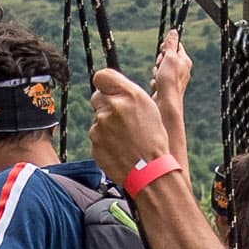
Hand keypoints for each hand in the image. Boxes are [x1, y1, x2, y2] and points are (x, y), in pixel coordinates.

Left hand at [91, 65, 174, 186]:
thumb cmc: (153, 138)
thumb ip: (125, 90)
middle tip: (124, 119)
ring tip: (126, 137)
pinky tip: (120, 147)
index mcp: (128, 96)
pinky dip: (105, 140)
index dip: (107, 84)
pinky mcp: (94, 145)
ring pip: (98, 119)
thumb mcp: (148, 105)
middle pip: (97, 97)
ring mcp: (99, 128)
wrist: (149, 171)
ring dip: (107, 125)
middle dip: (107, 105)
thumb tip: (103, 82)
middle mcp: (110, 109)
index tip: (113, 91)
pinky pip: (96, 137)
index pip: (101, 76)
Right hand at [151, 24, 192, 122]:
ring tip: (158, 78)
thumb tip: (174, 31)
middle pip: (166, 58)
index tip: (163, 51)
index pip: (176, 46)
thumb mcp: (170, 57)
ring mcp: (173, 79)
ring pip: (159, 69)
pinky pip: (156, 80)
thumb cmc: (170, 81)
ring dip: (156, 72)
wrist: (166, 103)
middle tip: (160, 66)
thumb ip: (171, 44)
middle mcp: (181, 70)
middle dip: (159, 61)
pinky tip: (156, 86)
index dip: (167, 47)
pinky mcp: (166, 88)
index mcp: (185, 61)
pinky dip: (154, 82)